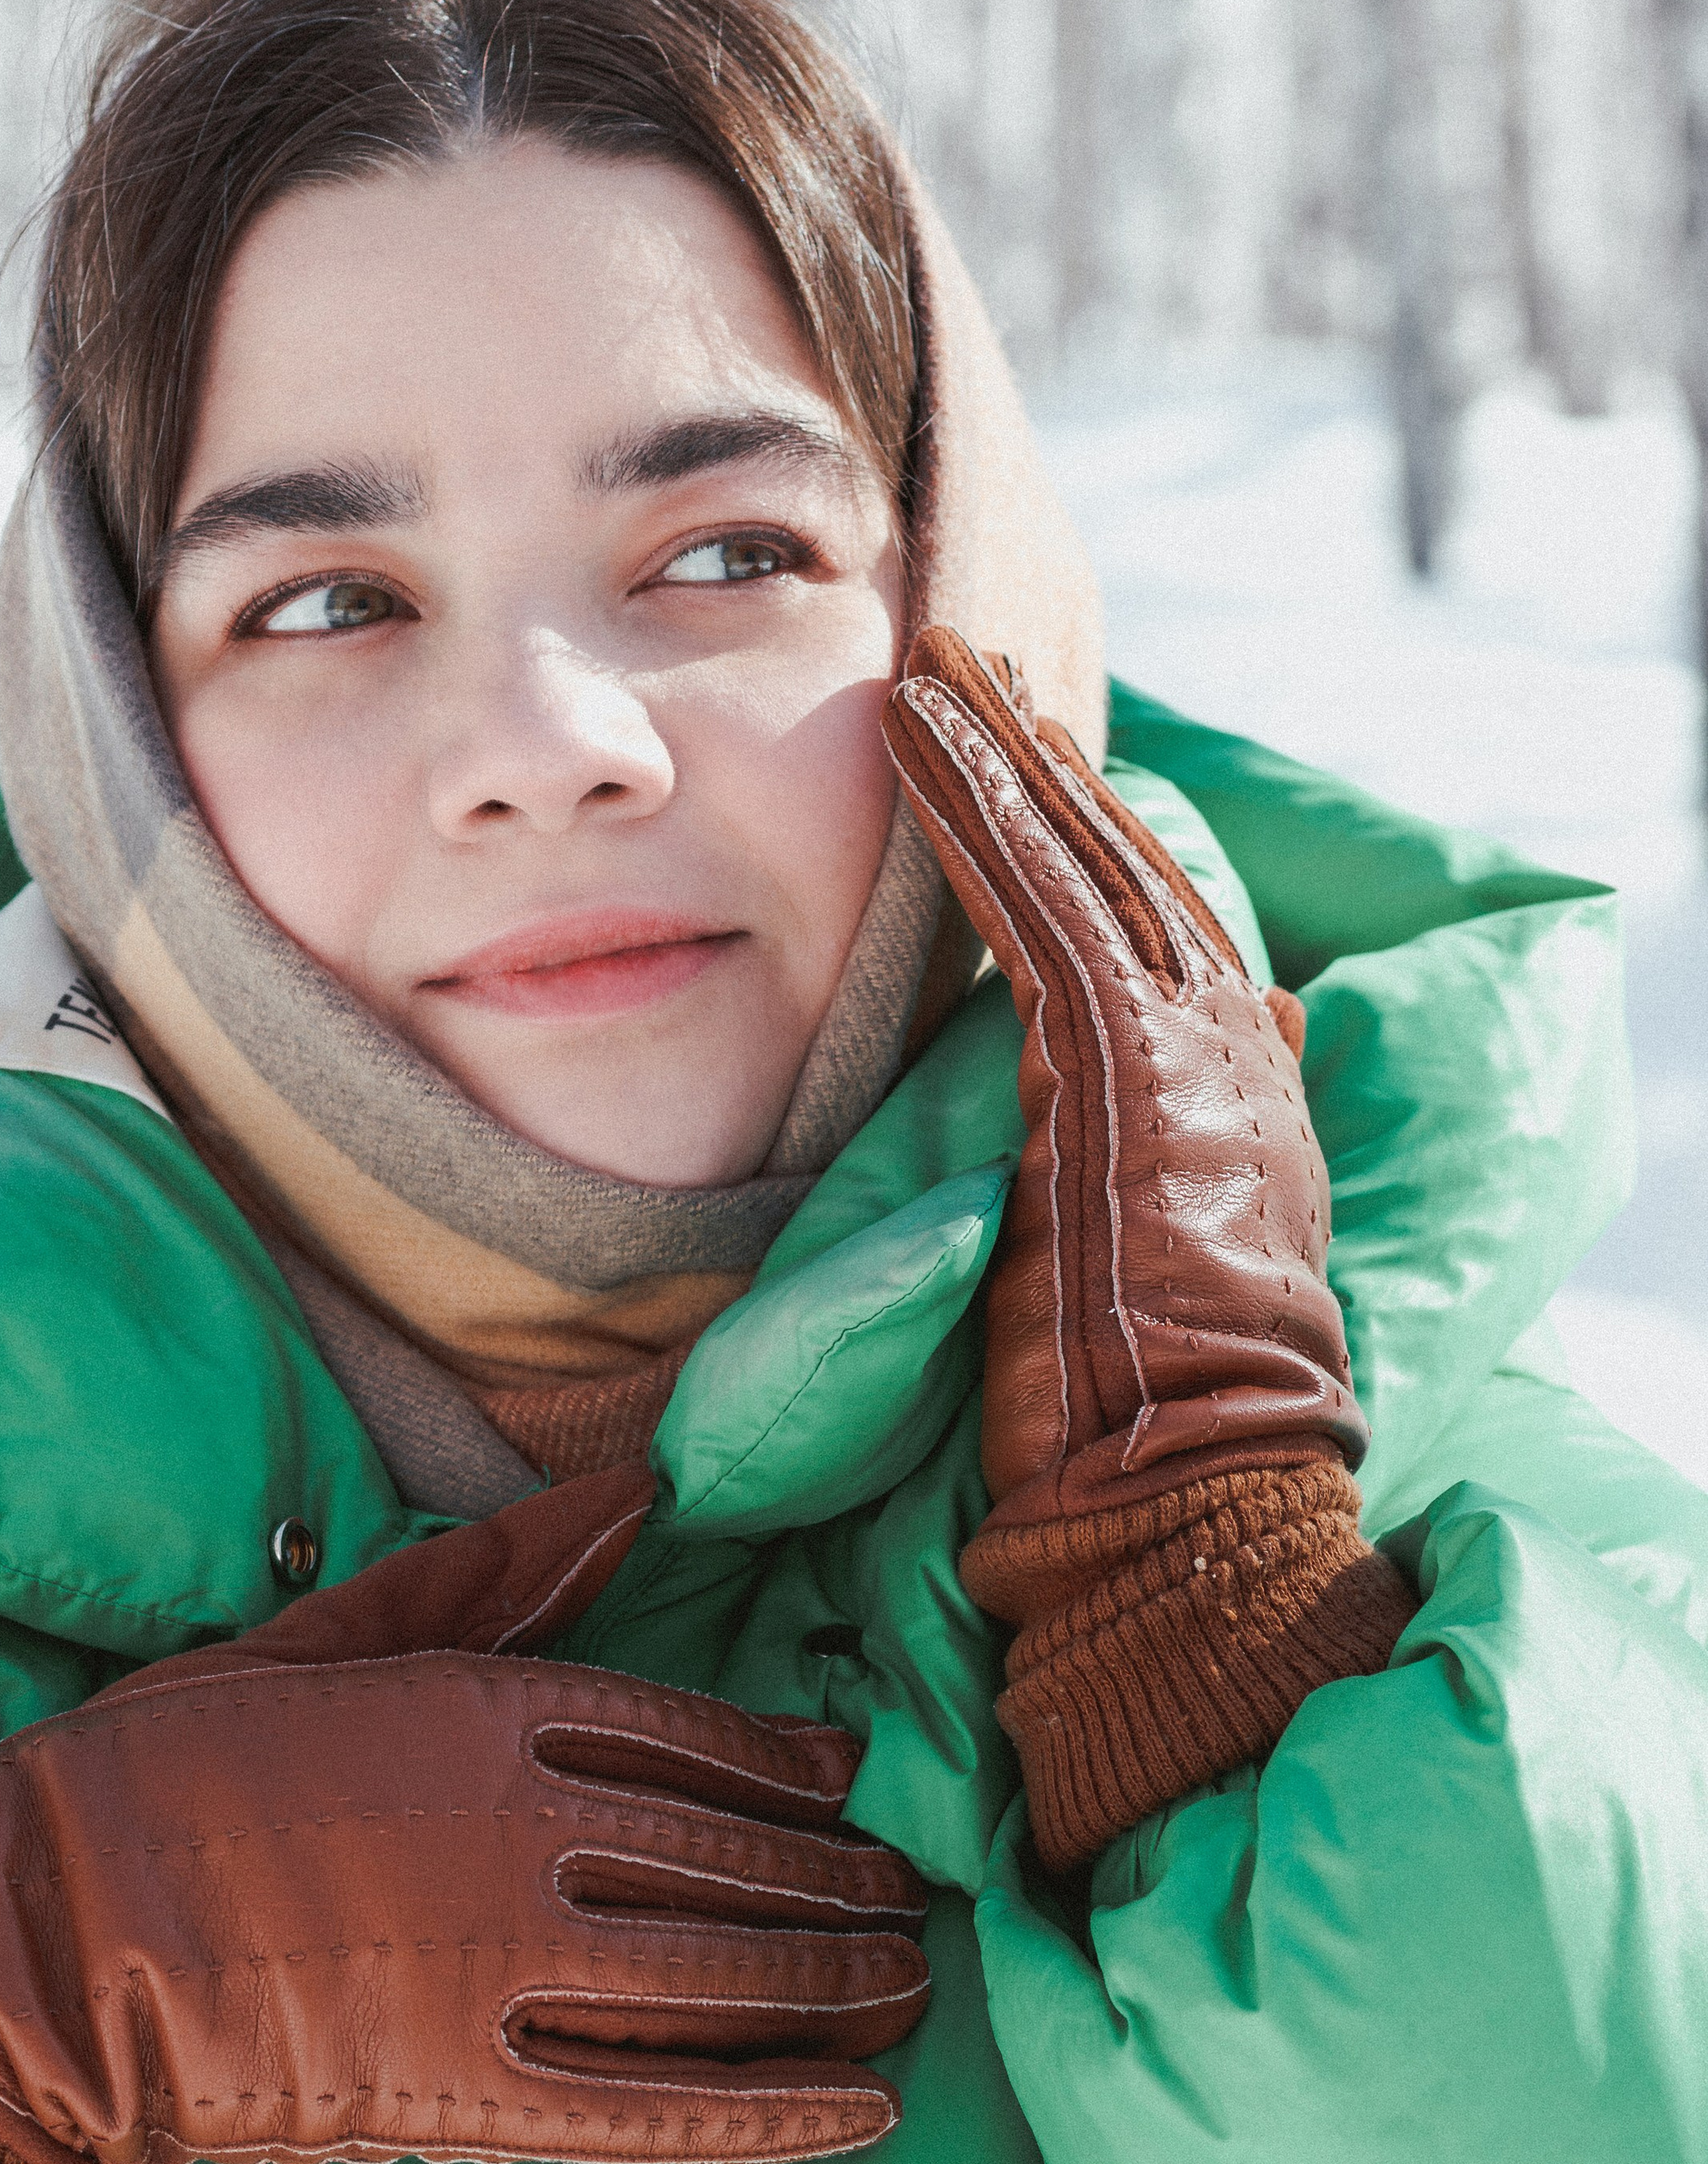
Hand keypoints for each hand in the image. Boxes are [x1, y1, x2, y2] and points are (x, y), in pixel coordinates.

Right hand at [0, 1469, 929, 2163]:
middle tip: (907, 1905)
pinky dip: (777, 2112)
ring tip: (906, 1991)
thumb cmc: (173, 1765)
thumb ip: (498, 1573)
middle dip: (838, 1887)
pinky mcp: (474, 2097)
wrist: (45, 1935)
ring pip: (725, 1978)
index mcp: (490, 1710)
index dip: (787, 1770)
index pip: (691, 1738)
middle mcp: (524, 1834)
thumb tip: (639, 1492)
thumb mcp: (333, 1633)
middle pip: (733, 1861)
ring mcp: (506, 1971)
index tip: (848, 1787)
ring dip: (838, 1988)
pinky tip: (868, 2113)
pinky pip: (663, 2108)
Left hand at [884, 632, 1409, 1864]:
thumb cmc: (1140, 1434)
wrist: (1181, 1502)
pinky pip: (1030, 896)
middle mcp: (1238, 1053)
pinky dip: (973, 806)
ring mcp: (1190, 1049)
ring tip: (935, 661)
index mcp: (1243, 1102)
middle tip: (977, 664)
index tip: (1038, 765)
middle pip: (1130, 865)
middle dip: (1049, 761)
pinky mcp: (1118, 1061)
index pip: (1161, 934)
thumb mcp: (1152, 1265)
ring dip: (1003, 750)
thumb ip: (1142, 1168)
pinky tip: (920, 731)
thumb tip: (1149, 1103)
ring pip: (1082, 856)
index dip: (1095, 841)